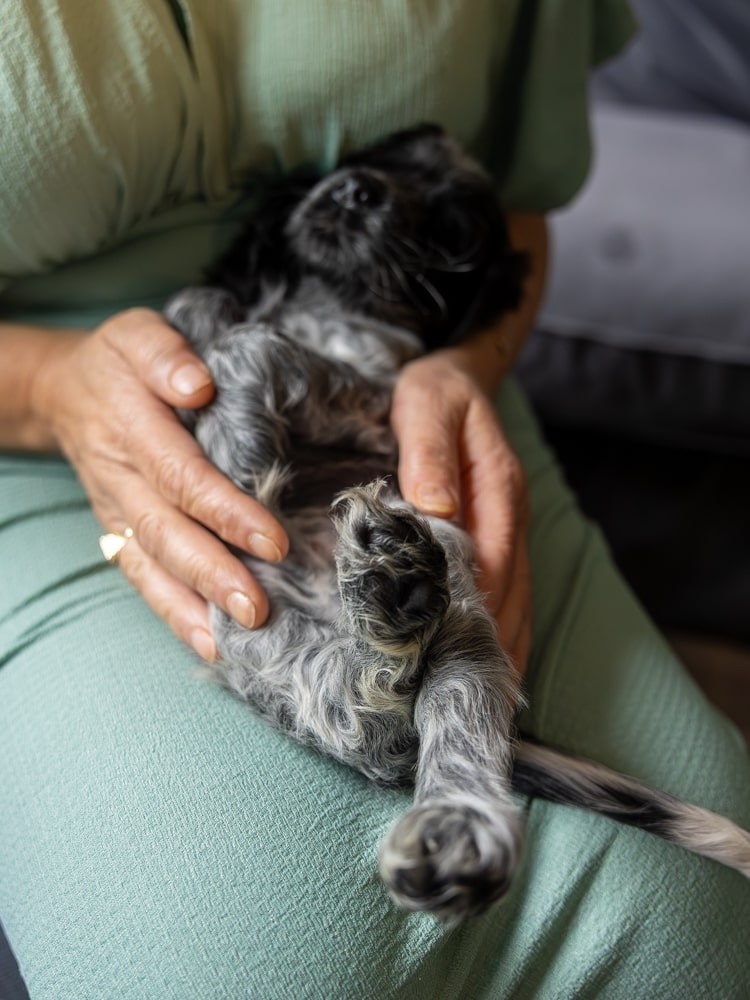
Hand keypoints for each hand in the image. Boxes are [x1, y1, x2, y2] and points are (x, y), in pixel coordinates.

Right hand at [32, 308, 288, 659]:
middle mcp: (123, 479)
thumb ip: (164, 355)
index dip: (225, 511)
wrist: (67, 394)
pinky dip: (175, 615)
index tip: (272, 541)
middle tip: (259, 607)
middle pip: (167, 533)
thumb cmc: (119, 364)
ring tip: (239, 637)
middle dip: (213, 573)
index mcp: (133, 427)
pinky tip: (211, 645)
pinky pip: (143, 579)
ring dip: (196, 605)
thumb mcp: (137, 335)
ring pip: (153, 566)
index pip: (182, 475)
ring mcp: (118, 514)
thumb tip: (198, 385)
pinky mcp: (120, 535)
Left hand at [391, 354, 531, 674]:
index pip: (494, 561)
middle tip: (465, 702)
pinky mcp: (500, 541)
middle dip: (493, 648)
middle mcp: (511, 518)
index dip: (476, 610)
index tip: (451, 656)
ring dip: (503, 650)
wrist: (456, 378)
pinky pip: (511, 596)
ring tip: (482, 704)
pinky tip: (490, 667)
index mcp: (498, 489)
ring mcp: (510, 533)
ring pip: (518, 603)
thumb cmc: (434, 392)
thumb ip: (428, 452)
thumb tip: (434, 510)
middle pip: (514, 595)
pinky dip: (504, 634)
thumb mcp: (425, 405)